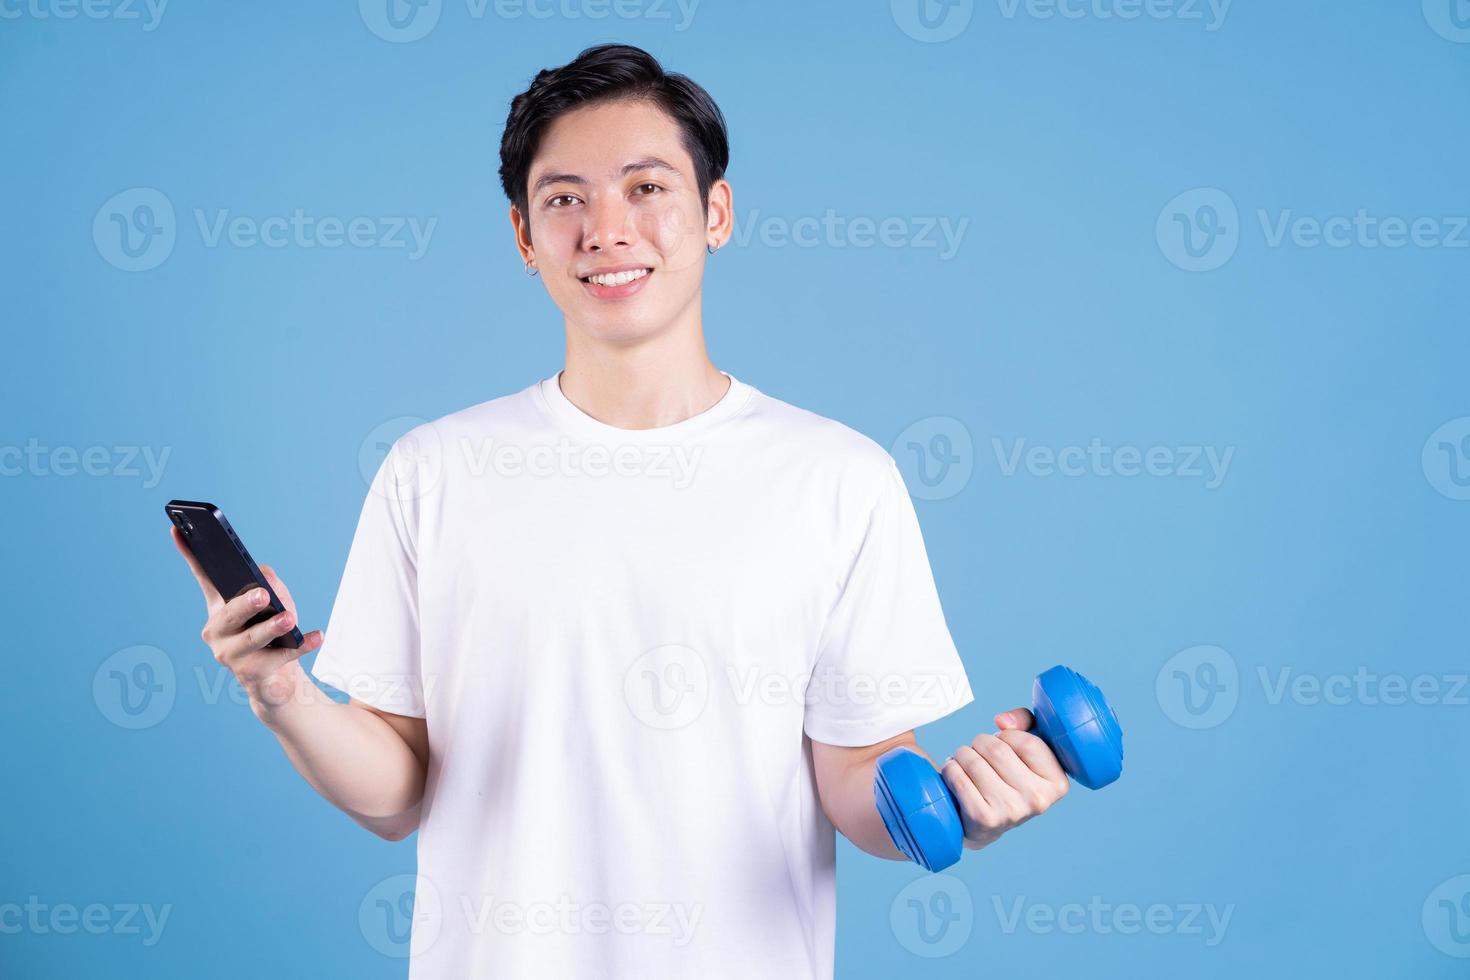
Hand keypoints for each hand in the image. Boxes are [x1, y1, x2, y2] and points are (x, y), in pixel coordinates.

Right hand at [170, 525, 323, 716]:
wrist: (273, 678)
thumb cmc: (271, 630)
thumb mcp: (274, 603)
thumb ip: (271, 585)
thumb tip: (266, 577)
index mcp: (218, 607)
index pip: (203, 576)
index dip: (189, 553)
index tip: (177, 528)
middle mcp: (217, 631)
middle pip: (229, 614)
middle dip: (244, 604)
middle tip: (261, 595)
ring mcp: (232, 655)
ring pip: (253, 639)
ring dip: (272, 627)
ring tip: (289, 618)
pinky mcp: (253, 673)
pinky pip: (281, 656)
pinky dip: (301, 645)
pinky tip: (317, 636)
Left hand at [940, 708, 1069, 851]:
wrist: (984, 825)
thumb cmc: (1007, 777)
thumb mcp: (1025, 747)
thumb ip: (1024, 721)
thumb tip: (1002, 721)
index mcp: (1057, 783)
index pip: (1028, 741)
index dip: (1009, 735)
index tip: (1005, 744)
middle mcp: (1038, 800)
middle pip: (997, 748)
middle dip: (981, 742)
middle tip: (980, 753)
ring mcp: (1011, 811)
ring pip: (974, 760)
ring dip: (962, 755)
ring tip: (966, 763)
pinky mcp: (983, 818)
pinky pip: (957, 777)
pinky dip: (951, 769)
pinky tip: (956, 774)